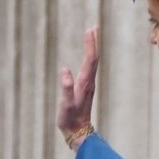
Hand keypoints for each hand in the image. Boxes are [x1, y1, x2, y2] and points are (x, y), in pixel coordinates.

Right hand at [57, 27, 100, 147]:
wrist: (78, 131)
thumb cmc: (70, 118)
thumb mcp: (66, 104)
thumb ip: (66, 88)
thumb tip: (65, 71)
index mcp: (85, 83)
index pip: (90, 59)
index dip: (90, 45)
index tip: (90, 30)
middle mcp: (89, 81)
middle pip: (93, 58)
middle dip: (93, 42)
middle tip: (93, 27)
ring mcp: (88, 85)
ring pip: (92, 63)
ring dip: (92, 49)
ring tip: (91, 37)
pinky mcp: (85, 88)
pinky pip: (89, 69)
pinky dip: (89, 58)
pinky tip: (87, 57)